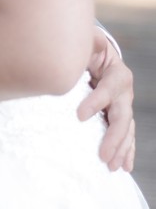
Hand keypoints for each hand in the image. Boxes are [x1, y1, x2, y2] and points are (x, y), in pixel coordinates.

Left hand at [78, 36, 135, 171]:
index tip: (80, 116)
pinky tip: (125, 167)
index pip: (108, 89)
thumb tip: (93, 41)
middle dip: (113, 137)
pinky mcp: (120, 116)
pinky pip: (127, 136)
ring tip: (112, 166)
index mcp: (117, 74)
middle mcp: (124, 93)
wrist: (98, 56)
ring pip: (126, 130)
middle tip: (103, 155)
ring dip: (121, 149)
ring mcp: (124, 106)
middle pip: (122, 116)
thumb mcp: (90, 43)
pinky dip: (127, 151)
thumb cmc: (90, 50)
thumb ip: (91, 42)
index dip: (96, 102)